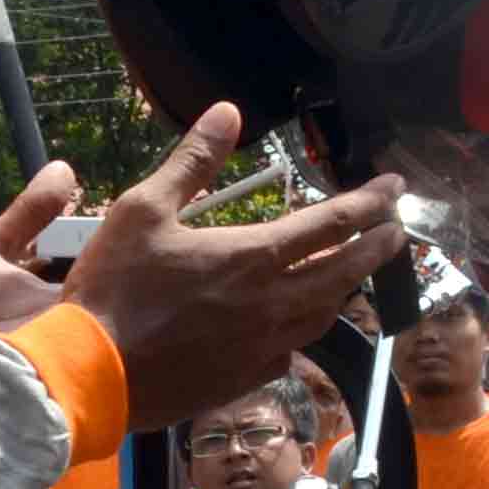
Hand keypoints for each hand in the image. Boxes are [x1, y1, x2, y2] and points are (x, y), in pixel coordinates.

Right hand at [47, 108, 412, 426]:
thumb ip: (192, 160)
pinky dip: (304, 328)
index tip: (396, 187)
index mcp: (253, 256)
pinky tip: (296, 323)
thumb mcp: (143, 209)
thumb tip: (227, 111)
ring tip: (353, 271)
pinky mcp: (247, 377)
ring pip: (324, 314)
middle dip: (378, 248)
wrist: (92, 374)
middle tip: (396, 232)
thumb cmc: (113, 287)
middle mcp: (272, 303)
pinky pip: (293, 350)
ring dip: (345, 289)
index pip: (333, 223)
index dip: (371, 202)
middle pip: (345, 272)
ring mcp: (264, 346)